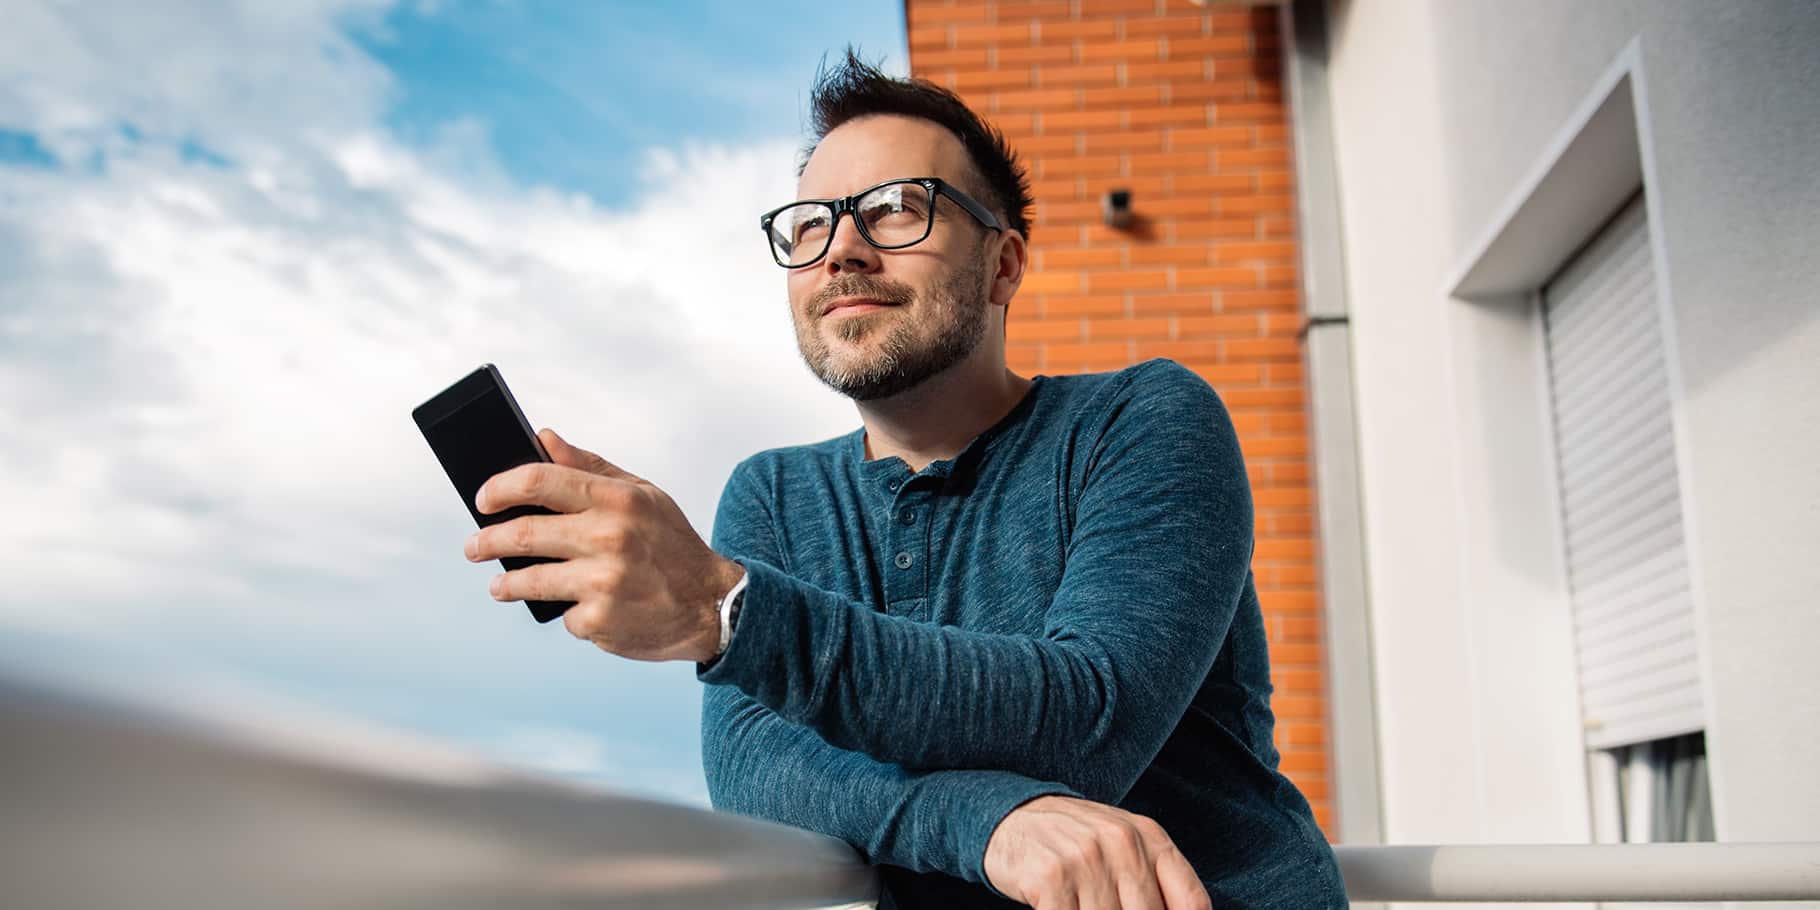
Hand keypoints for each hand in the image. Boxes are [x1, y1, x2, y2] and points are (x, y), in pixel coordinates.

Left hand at [466, 428, 744, 661]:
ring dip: (505, 584)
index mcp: (617, 499)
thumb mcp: (642, 494)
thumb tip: (543, 437)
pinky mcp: (600, 620)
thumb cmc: (671, 544)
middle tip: (474, 546)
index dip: (500, 488)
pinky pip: (562, 613)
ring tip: (500, 586)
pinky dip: (565, 611)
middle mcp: (608, 537)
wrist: (710, 605)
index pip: (539, 480)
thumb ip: (590, 466)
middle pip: (522, 533)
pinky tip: (576, 607)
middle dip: (486, 540)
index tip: (482, 499)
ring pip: (529, 579)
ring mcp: (603, 581)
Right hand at [983, 795, 1209, 909]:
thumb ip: (1156, 880)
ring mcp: (1086, 859)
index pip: (1192, 903)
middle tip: (1106, 909)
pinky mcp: (1051, 878)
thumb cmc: (1078, 842)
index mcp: (1150, 837)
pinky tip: (1060, 908)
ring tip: (1082, 905)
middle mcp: (1122, 843)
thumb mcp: (1125, 846)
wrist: (1012, 816)